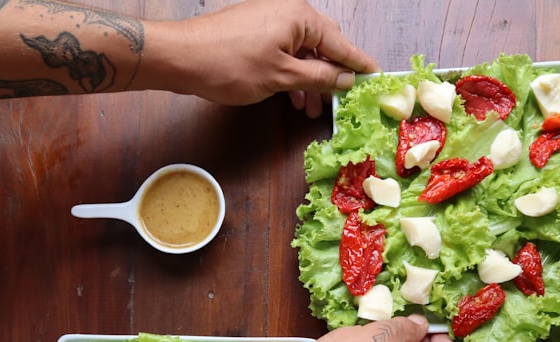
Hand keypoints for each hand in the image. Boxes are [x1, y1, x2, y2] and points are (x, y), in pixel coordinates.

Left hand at [146, 0, 379, 117]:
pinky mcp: (255, 33)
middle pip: (322, 47)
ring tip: (312, 110)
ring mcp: (270, 22)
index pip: (341, 43)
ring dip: (310, 81)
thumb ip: (319, 77)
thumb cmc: (230, 64)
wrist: (182, 58)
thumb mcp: (282, 77)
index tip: (376, 78)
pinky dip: (292, 75)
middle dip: (331, 77)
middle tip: (342, 101)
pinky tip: (293, 99)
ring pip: (302, 54)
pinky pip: (284, 54)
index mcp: (301, 17)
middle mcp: (288, 13)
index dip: (359, 64)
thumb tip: (345, 80)